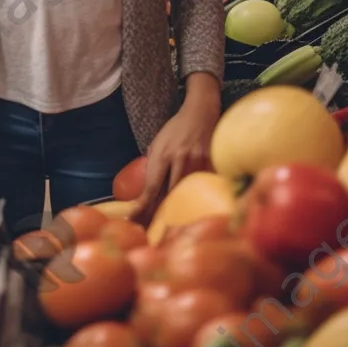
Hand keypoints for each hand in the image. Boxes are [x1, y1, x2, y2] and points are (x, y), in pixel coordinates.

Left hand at [134, 83, 219, 221]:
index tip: (134, 220)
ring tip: (168, 232)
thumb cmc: (176, 129)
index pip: (151, 187)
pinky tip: (194, 215)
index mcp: (162, 155)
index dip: (143, 206)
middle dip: (158, 216)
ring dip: (177, 213)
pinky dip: (197, 201)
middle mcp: (179, 160)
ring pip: (186, 195)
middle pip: (168, 196)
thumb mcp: (158, 144)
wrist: (200, 112)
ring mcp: (198, 163)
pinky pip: (204, 188)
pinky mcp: (213, 164)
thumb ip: (155, 166)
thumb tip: (149, 191)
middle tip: (149, 234)